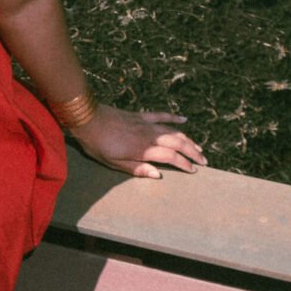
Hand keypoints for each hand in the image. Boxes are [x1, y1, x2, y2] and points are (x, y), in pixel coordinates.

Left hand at [69, 103, 206, 178]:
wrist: (87, 118)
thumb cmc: (97, 144)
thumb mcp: (113, 163)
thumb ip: (136, 169)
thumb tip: (158, 174)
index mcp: (143, 149)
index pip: (171, 157)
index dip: (184, 164)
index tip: (193, 170)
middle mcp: (149, 136)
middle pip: (178, 143)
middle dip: (193, 152)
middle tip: (203, 161)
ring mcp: (146, 124)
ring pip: (173, 130)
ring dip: (188, 139)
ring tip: (198, 147)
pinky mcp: (140, 115)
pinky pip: (161, 115)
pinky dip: (173, 117)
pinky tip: (184, 119)